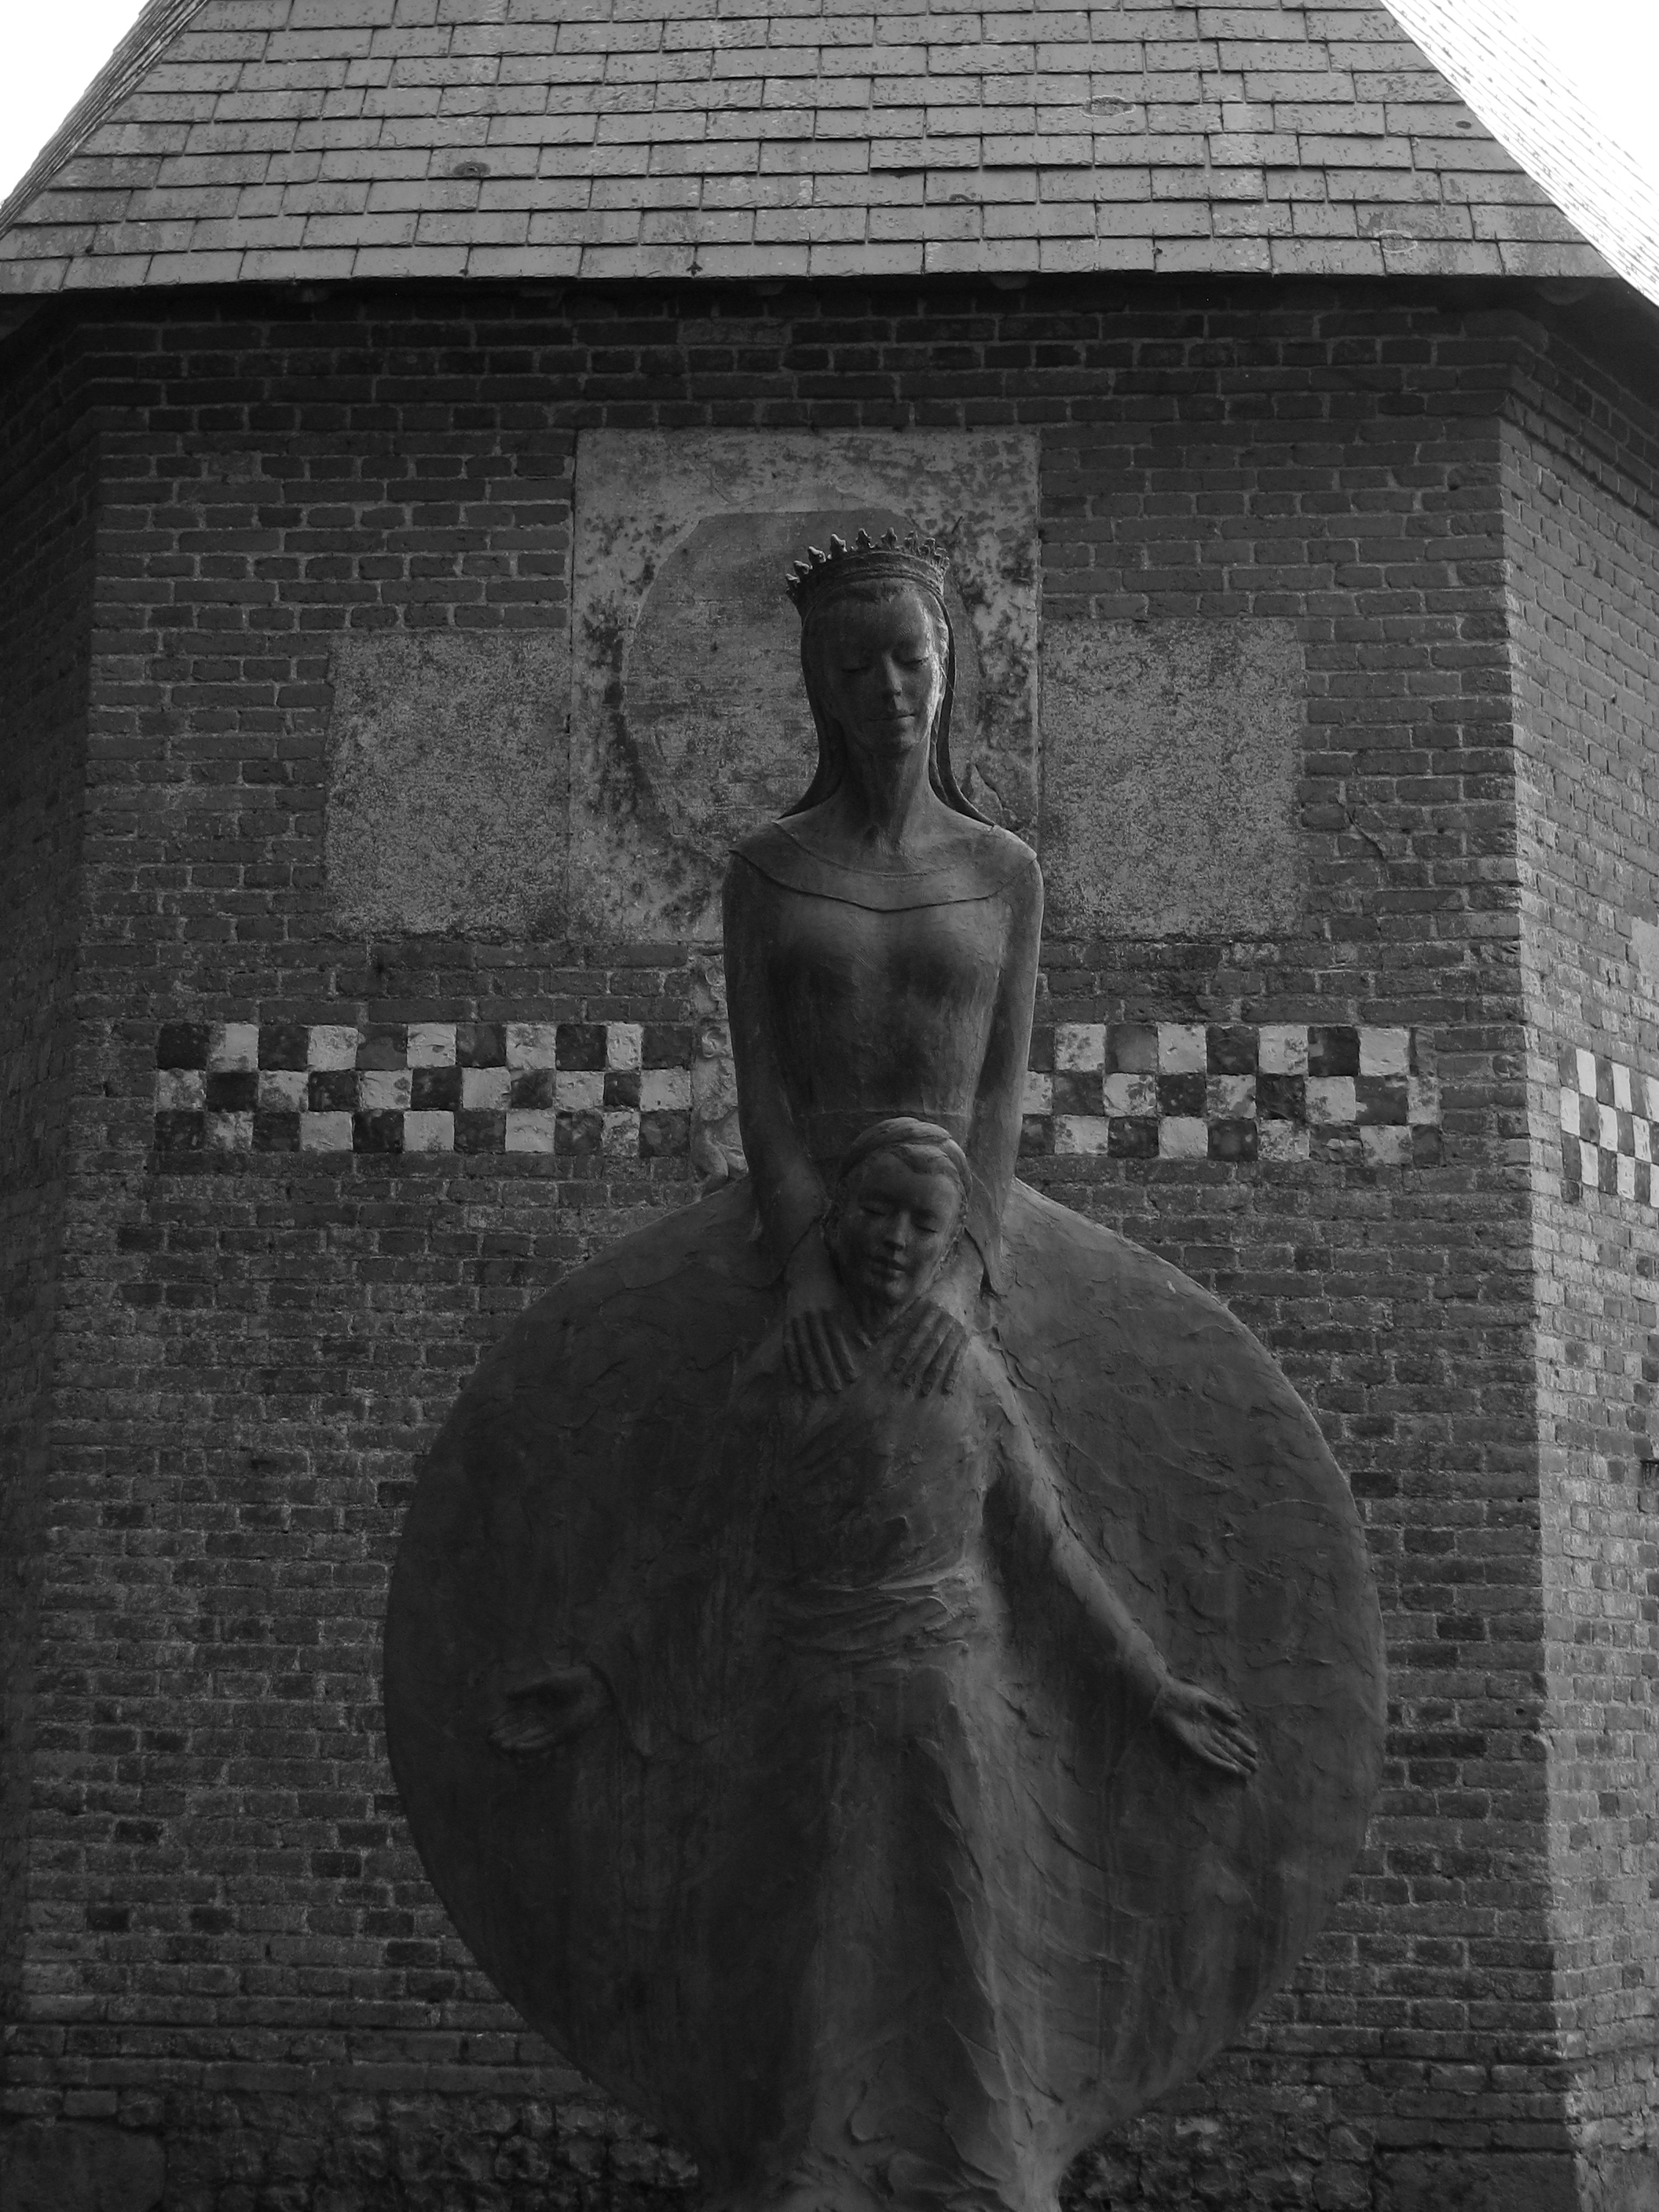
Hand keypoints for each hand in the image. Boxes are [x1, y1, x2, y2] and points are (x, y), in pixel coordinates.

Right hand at [487, 1666, 608, 1756]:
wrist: (592, 1684)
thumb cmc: (571, 1680)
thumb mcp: (545, 1683)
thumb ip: (527, 1689)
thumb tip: (506, 1694)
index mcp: (538, 1708)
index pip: (516, 1719)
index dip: (503, 1725)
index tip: (489, 1729)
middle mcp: (544, 1721)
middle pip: (521, 1732)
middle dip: (506, 1737)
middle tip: (491, 1741)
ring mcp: (553, 1729)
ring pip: (530, 1740)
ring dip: (516, 1744)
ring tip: (502, 1746)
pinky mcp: (563, 1735)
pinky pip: (544, 1743)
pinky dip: (531, 1746)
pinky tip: (518, 1748)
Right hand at [783, 1238, 865, 1394]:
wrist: (806, 1268)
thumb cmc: (831, 1286)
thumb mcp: (846, 1301)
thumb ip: (855, 1323)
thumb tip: (868, 1345)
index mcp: (830, 1310)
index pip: (839, 1339)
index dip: (845, 1358)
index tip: (852, 1376)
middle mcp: (813, 1316)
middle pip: (821, 1347)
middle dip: (828, 1369)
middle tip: (836, 1389)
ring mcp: (798, 1319)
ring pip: (804, 1348)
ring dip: (810, 1369)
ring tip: (817, 1388)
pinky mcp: (787, 1321)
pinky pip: (789, 1344)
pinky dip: (792, 1361)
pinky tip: (798, 1377)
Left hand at [883, 1295, 968, 1395]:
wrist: (963, 1282)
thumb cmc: (933, 1295)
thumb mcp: (917, 1300)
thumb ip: (902, 1317)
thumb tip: (879, 1333)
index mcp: (932, 1309)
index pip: (918, 1332)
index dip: (908, 1349)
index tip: (897, 1366)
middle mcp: (946, 1319)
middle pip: (932, 1346)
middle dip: (919, 1365)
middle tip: (907, 1383)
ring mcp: (958, 1330)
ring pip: (946, 1354)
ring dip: (935, 1373)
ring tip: (924, 1390)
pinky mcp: (966, 1338)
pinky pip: (960, 1358)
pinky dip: (953, 1374)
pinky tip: (947, 1389)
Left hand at [1152, 1678, 1257, 1780]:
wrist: (1165, 1698)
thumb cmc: (1183, 1695)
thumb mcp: (1206, 1699)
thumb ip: (1222, 1709)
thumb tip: (1239, 1720)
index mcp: (1213, 1721)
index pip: (1232, 1735)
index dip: (1243, 1743)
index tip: (1255, 1751)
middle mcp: (1209, 1733)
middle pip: (1229, 1748)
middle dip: (1242, 1757)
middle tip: (1256, 1767)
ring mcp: (1201, 1741)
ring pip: (1222, 1755)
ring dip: (1234, 1764)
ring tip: (1247, 1772)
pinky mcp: (1192, 1747)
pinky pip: (1209, 1757)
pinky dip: (1221, 1763)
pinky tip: (1231, 1768)